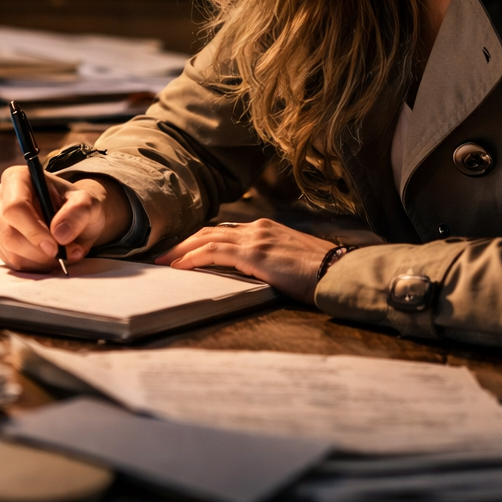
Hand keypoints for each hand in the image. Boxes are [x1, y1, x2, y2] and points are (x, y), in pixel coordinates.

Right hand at [0, 166, 131, 271]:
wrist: (72, 218)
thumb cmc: (76, 206)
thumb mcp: (88, 203)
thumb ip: (79, 212)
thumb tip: (60, 234)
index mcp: (17, 178)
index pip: (15, 207)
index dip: (34, 231)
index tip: (55, 246)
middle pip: (10, 234)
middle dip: (40, 251)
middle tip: (66, 254)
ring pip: (11, 251)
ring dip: (40, 260)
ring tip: (62, 253)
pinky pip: (12, 261)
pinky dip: (34, 265)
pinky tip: (48, 256)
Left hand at [155, 218, 335, 303]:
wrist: (339, 272)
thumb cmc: (320, 273)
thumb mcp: (289, 261)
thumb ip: (268, 260)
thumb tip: (252, 272)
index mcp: (266, 228)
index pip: (224, 231)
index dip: (200, 240)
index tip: (182, 250)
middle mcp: (258, 228)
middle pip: (210, 231)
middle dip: (184, 242)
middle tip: (163, 254)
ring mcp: (255, 238)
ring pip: (206, 238)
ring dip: (181, 249)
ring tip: (163, 261)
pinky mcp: (254, 254)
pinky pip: (214, 252)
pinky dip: (193, 257)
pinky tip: (179, 266)